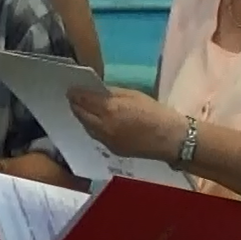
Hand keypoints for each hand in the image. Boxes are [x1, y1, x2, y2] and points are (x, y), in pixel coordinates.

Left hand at [67, 87, 182, 161]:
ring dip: (82, 118)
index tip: (71, 89)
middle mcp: (104, 127)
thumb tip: (97, 91)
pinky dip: (92, 127)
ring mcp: (107, 141)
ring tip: (81, 108)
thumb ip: (112, 93)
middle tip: (73, 98)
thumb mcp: (133, 95)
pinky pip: (97, 136)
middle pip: (82, 116)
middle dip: (76, 106)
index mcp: (110, 110)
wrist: (170, 139)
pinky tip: (94, 121)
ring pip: (87, 128)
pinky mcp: (113, 149)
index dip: (76, 95)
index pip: (85, 101)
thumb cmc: (155, 112)